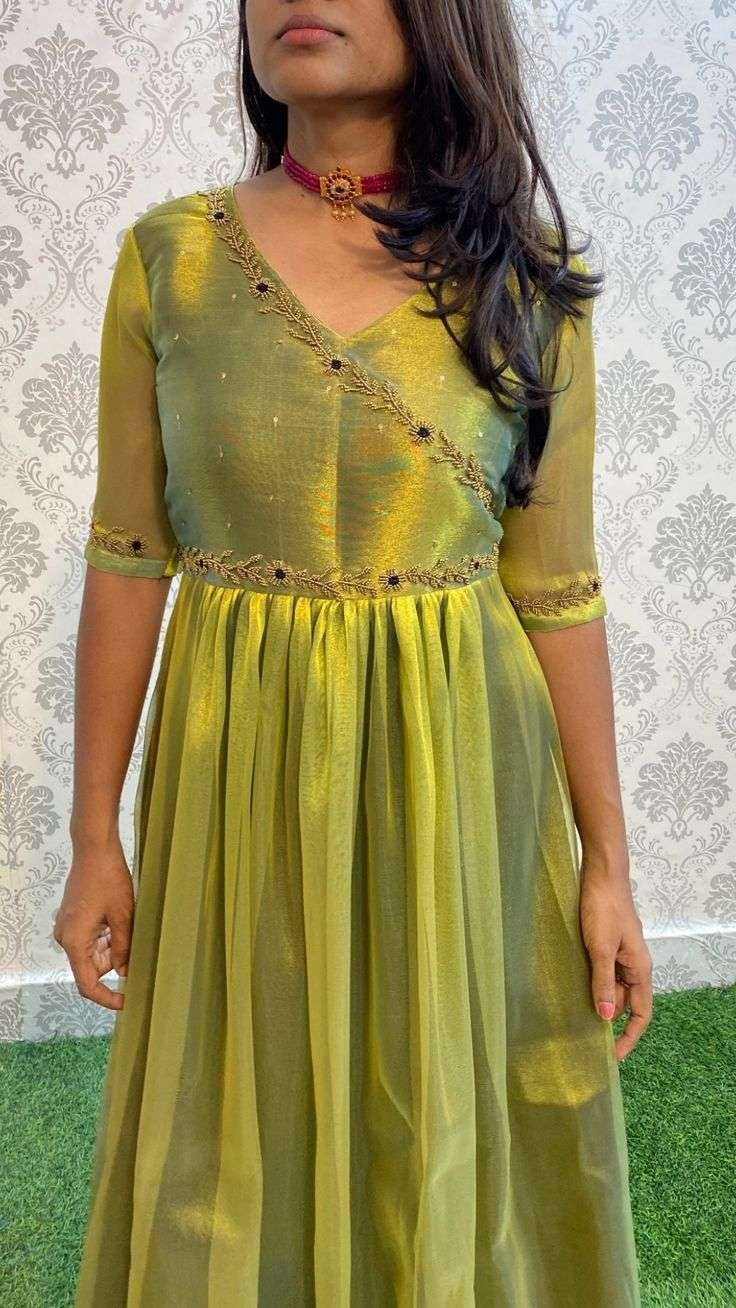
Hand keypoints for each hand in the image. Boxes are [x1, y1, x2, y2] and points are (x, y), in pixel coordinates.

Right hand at [52, 837, 134, 1010]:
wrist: (94, 849)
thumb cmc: (109, 880)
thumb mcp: (123, 917)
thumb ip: (124, 948)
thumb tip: (126, 973)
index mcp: (74, 942)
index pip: (87, 984)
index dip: (107, 997)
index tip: (127, 1002)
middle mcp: (66, 937)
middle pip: (92, 967)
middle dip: (116, 964)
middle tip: (141, 955)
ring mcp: (68, 926)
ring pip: (93, 952)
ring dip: (113, 948)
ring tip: (134, 931)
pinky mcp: (74, 917)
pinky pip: (91, 938)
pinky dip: (107, 937)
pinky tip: (124, 923)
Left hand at [579, 859, 652, 1060]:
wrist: (601, 875)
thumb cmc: (604, 908)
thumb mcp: (601, 948)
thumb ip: (602, 982)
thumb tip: (605, 1017)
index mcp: (639, 968)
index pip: (641, 1012)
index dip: (630, 1036)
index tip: (614, 1055)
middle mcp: (633, 964)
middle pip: (623, 1001)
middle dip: (606, 1016)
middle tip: (580, 1032)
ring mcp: (620, 954)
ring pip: (611, 986)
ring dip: (596, 997)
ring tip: (572, 1011)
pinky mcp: (607, 944)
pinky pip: (602, 971)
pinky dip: (591, 981)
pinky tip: (572, 985)